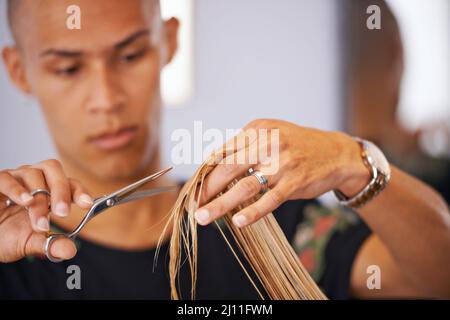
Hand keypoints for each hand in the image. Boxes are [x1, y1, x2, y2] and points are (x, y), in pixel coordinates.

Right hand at [0, 159, 92, 262]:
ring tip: (40, 224)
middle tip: (63, 213)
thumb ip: (51, 245)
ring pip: (33, 175)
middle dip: (61, 191)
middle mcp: (34, 178)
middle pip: (53, 169)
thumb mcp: (31, 243)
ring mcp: (15, 177)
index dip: (80, 191)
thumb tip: (70, 251)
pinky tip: (25, 201)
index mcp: (49, 190)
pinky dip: (17, 189)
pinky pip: (7, 179)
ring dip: (39, 201)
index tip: (87, 205)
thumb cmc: (7, 236)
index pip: (69, 183)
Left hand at [194, 119, 369, 227]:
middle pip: (228, 168)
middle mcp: (268, 142)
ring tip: (204, 217)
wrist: (337, 153)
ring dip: (221, 204)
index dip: (204, 173)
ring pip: (245, 186)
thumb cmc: (297, 145)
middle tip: (192, 206)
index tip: (192, 190)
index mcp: (257, 129)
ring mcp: (282, 162)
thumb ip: (245, 147)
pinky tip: (238, 222)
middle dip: (206, 189)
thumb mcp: (271, 134)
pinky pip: (270, 199)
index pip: (223, 153)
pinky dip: (253, 212)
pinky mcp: (296, 181)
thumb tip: (214, 168)